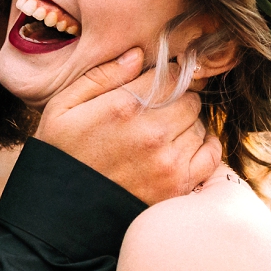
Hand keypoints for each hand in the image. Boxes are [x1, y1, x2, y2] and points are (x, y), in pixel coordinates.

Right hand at [33, 48, 221, 204]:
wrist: (60, 215)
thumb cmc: (58, 156)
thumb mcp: (62, 107)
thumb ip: (101, 76)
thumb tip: (138, 55)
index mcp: (124, 106)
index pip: (171, 75)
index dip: (167, 77)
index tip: (160, 84)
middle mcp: (152, 132)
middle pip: (190, 99)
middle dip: (178, 100)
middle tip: (159, 111)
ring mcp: (168, 162)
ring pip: (200, 124)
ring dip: (188, 125)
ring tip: (164, 134)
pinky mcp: (177, 187)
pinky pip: (211, 155)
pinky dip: (205, 147)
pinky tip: (187, 147)